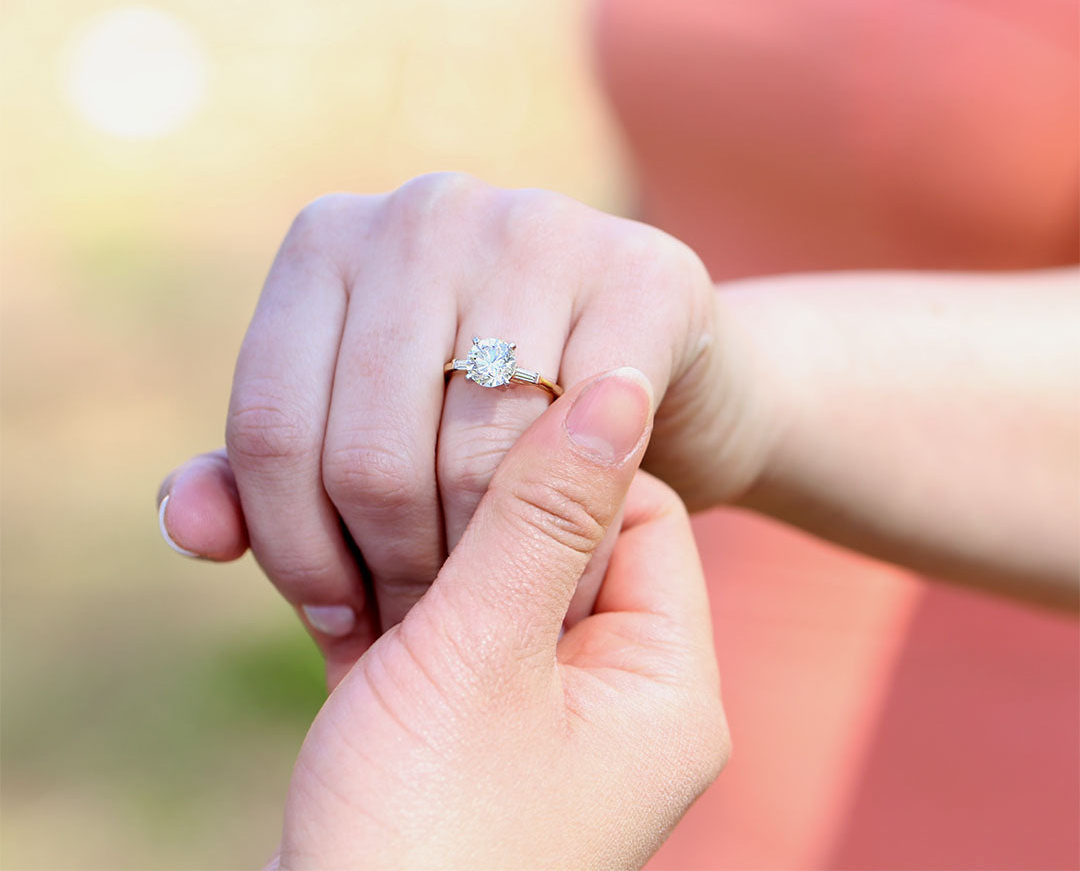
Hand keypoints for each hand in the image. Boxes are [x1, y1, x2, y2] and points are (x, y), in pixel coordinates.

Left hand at [158, 174, 767, 683]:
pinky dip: (578, 535)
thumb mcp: (358, 434)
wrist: (650, 368)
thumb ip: (263, 478)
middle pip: (368, 453)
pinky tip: (575, 568)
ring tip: (495, 609)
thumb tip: (189, 532)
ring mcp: (538, 228)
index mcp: (329, 239)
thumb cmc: (481, 409)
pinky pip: (582, 450)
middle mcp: (424, 211)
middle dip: (395, 573)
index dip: (295, 550)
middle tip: (430, 627)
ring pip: (472, 459)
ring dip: (483, 570)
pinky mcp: (642, 273)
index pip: (268, 427)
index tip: (339, 616)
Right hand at [268, 368, 728, 869]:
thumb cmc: (419, 840)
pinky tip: (319, 591)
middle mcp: (605, 694)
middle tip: (398, 504)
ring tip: (350, 562)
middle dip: (467, 513)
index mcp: (659, 680)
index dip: (564, 465)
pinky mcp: (450, 725)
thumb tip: (622, 384)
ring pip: (479, 579)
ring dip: (406, 558)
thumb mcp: (485, 656)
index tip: (476, 442)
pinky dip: (373, 603)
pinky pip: (429, 629)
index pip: (641, 508)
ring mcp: (524, 712)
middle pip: (557, 540)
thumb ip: (544, 514)